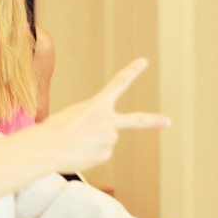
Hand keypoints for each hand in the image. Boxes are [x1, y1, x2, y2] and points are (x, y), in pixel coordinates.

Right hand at [41, 58, 170, 172]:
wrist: (50, 147)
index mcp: (97, 105)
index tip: (143, 62)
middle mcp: (109, 121)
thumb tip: (100, 140)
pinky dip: (88, 155)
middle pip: (136, 120)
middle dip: (154, 121)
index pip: (118, 84)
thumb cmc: (54, 130)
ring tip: (74, 144)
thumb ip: (90, 122)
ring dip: (90, 143)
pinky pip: (98, 154)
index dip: (132, 72)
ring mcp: (110, 139)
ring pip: (104, 141)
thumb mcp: (71, 116)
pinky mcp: (106, 155)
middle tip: (168, 121)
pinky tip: (77, 153)